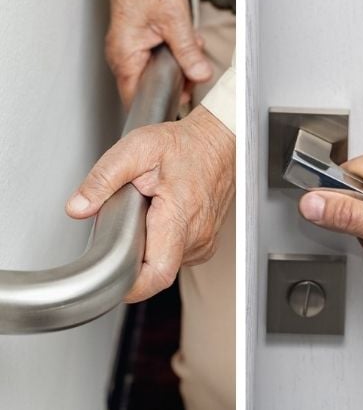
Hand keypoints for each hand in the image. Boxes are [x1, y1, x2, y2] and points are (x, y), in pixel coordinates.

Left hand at [65, 106, 233, 301]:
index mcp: (179, 216)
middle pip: (155, 270)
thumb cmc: (185, 145)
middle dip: (132, 254)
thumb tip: (78, 208)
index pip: (157, 274)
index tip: (111, 280)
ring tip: (148, 214)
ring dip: (148, 248)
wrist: (218, 143)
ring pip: (165, 264)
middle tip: (128, 221)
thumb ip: (102, 179)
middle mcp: (197, 235)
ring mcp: (204, 242)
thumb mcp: (136, 149)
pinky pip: (176, 257)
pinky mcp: (205, 244)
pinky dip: (162, 243)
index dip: (131, 287)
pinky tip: (162, 218)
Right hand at [107, 0, 211, 106]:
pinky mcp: (137, 38)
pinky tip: (184, 39)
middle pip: (151, 85)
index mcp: (125, 57)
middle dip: (177, 78)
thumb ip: (188, 54)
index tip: (181, 100)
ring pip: (157, 69)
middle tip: (194, 69)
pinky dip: (174, 50)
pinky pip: (156, 55)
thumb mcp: (175, 23)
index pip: (136, 98)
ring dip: (179, 62)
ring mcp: (128, 47)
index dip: (160, 102)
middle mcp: (122, 55)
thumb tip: (200, 76)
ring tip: (191, 46)